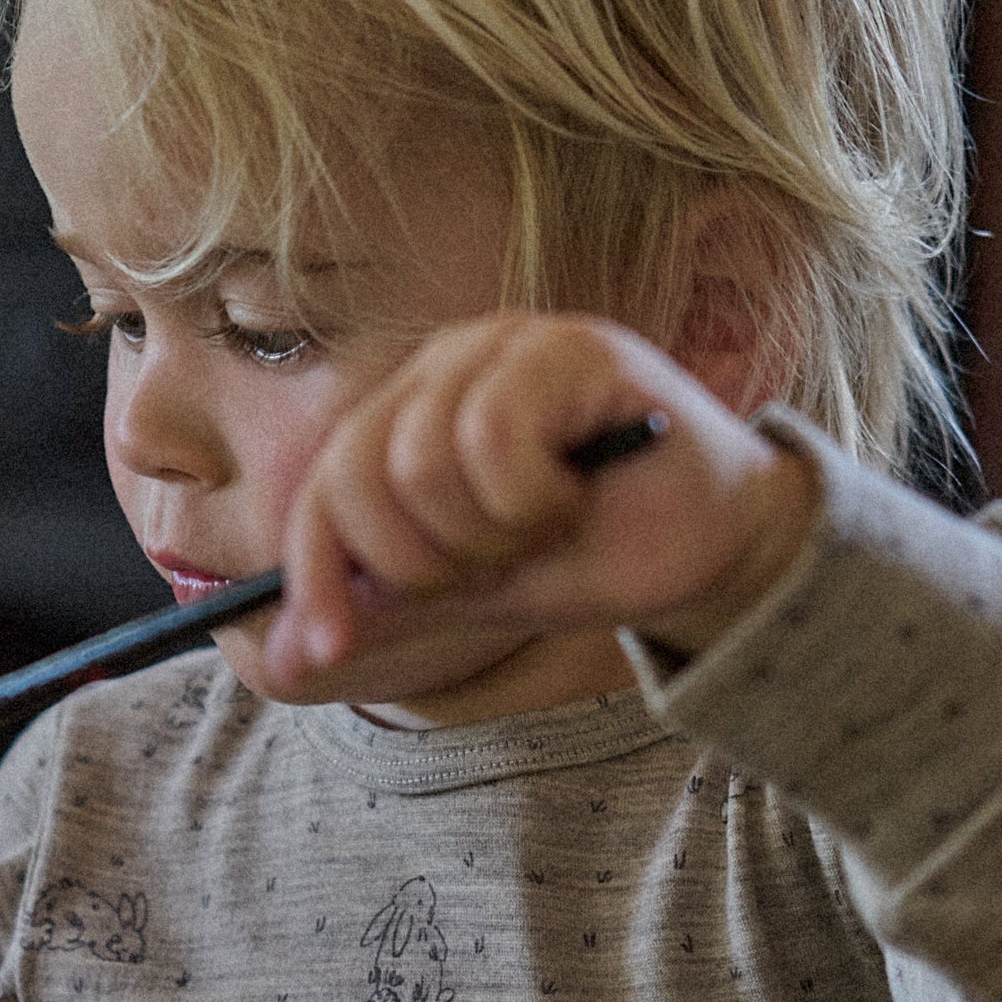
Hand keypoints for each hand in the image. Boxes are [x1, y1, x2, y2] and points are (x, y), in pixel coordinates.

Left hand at [259, 313, 817, 700]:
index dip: (317, 576)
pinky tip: (579, 496)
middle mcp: (446, 364)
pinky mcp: (568, 345)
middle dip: (424, 561)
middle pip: (357, 476)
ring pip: (422, 462)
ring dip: (490, 533)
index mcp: (410, 411)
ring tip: (548, 526)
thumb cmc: (597, 554)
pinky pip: (493, 436)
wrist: (719, 550)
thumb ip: (386, 606)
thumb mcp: (475, 592)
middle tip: (500, 566)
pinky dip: (532, 498)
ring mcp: (506, 344)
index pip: (324, 491)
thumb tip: (283, 658)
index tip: (331, 650)